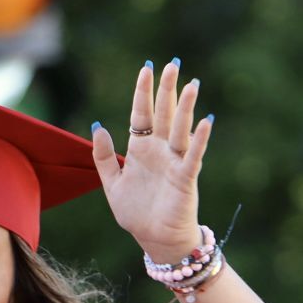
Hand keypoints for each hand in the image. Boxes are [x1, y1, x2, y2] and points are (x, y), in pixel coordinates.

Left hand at [91, 59, 211, 261]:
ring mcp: (174, 162)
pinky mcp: (185, 178)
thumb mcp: (111, 182)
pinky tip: (205, 121)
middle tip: (173, 63)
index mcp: (141, 149)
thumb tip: (98, 127)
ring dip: (185, 107)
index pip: (141, 114)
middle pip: (163, 114)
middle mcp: (160, 151)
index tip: (147, 68)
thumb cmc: (137, 212)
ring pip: (180, 129)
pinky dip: (198, 140)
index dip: (143, 92)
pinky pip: (192, 156)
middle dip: (167, 90)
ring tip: (191, 84)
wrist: (154, 239)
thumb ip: (103, 157)